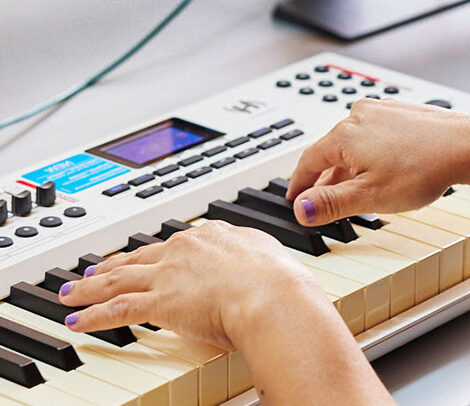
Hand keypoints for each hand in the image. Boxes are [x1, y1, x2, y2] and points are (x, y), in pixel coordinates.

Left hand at [58, 220, 317, 348]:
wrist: (273, 292)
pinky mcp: (160, 301)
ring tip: (72, 290)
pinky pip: (117, 309)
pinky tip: (79, 319)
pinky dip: (94, 315)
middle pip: (139, 256)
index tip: (147, 256)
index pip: (174, 243)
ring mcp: (169, 274)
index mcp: (212, 236)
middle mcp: (185, 249)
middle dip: (114, 264)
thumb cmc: (279, 278)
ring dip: (91, 286)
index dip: (155, 252)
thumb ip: (253, 253)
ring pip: (119, 278)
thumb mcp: (268, 254)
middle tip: (96, 269)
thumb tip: (256, 258)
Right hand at [286, 98, 469, 225]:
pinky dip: (366, 153)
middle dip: (324, 178)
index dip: (298, 183)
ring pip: (350, 143)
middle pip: (328, 152)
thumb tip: (300, 209)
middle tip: (323, 199)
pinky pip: (370, 134)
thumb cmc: (425, 167)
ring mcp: (379, 112)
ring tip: (355, 188)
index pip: (307, 162)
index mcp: (343, 136)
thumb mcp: (369, 196)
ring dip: (347, 167)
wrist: (469, 146)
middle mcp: (357, 117)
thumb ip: (330, 203)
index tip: (294, 196)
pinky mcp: (398, 112)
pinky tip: (378, 167)